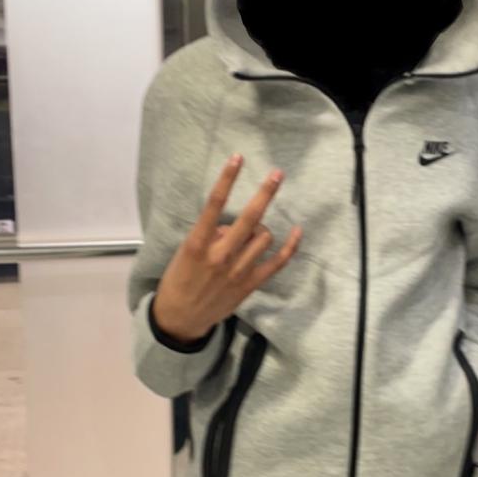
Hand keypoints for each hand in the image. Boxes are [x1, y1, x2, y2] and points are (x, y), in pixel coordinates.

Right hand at [151, 155, 302, 343]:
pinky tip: (297, 231)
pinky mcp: (250, 284)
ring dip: (262, 227)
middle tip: (277, 174)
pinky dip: (290, 246)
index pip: (214, 204)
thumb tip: (231, 226)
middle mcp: (221, 255)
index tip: (237, 158)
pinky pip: (277, 262)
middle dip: (265, 193)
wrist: (181, 318)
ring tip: (252, 232)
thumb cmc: (179, 280)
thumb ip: (209, 236)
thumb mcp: (185, 253)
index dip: (227, 179)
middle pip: (250, 218)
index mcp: (198, 243)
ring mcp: (238, 271)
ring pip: (264, 237)